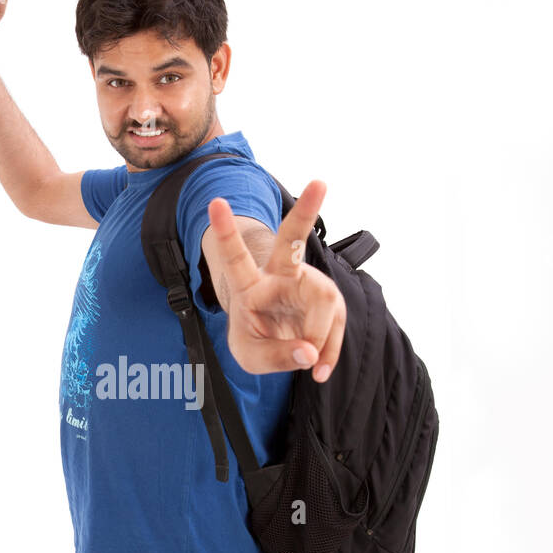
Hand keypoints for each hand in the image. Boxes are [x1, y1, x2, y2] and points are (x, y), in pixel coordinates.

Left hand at [205, 181, 345, 381]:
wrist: (276, 343)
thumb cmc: (254, 340)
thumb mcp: (251, 358)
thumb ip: (275, 357)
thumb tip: (309, 352)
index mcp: (248, 283)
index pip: (234, 257)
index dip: (225, 231)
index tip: (216, 203)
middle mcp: (280, 276)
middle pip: (292, 240)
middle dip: (307, 211)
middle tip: (319, 182)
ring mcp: (308, 284)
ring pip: (325, 302)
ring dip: (320, 339)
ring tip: (311, 367)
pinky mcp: (328, 299)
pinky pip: (336, 326)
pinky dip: (329, 354)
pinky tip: (318, 369)